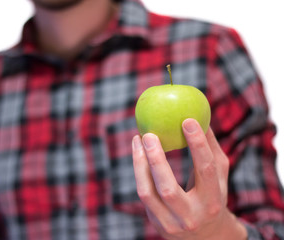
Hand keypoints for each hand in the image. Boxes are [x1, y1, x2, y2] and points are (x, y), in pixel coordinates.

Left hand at [131, 118, 246, 239]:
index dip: (198, 144)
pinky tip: (139, 153)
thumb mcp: (219, 177)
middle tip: (148, 134)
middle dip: (156, 159)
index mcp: (212, 201)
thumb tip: (201, 117)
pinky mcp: (156, 222)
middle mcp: (191, 216)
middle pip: (168, 188)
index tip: (187, 120)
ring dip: (139, 163)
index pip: (205, 170)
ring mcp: (170, 223)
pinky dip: (139, 171)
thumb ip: (211, 149)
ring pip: (147, 192)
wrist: (205, 236)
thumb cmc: (212, 196)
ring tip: (137, 139)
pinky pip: (143, 194)